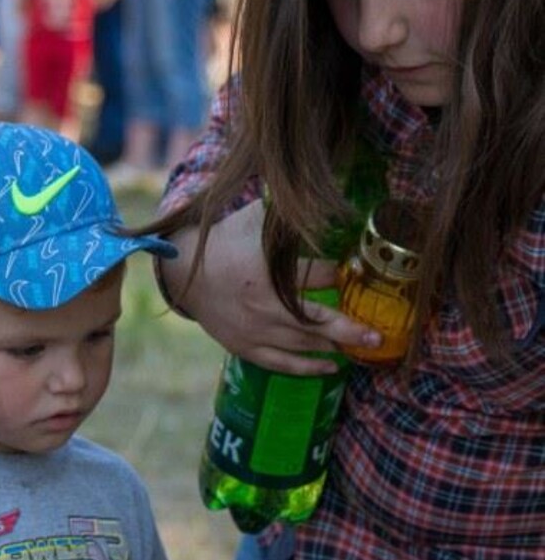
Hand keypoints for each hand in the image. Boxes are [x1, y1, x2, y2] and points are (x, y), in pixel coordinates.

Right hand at [158, 200, 379, 374]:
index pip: (317, 276)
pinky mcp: (245, 346)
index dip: (340, 273)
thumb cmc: (224, 242)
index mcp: (266, 271)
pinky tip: (332, 368)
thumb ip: (286, 209)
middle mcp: (262, 305)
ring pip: (303, 344)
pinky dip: (308, 368)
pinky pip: (281, 363)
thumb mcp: (253, 217)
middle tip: (377, 336)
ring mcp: (253, 330)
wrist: (183, 272)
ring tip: (361, 347)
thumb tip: (322, 191)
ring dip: (334, 347)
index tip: (357, 271)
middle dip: (350, 329)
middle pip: (316, 321)